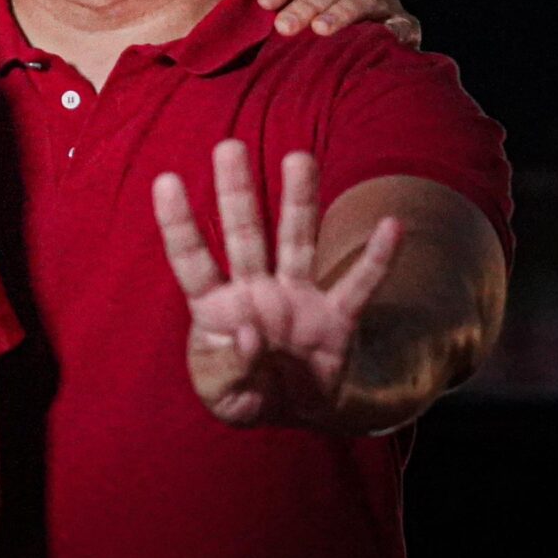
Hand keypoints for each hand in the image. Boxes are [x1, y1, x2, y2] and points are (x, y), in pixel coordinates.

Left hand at [153, 143, 402, 427]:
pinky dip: (378, 258)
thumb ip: (229, 370)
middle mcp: (254, 290)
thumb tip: (248, 334)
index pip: (191, 258)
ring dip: (298, 201)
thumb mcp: (224, 398)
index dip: (178, 223)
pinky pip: (359, 285)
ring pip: (296, 241)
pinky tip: (392, 226)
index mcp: (214, 307)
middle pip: (243, 233)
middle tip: (228, 146)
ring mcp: (297, 298)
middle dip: (235, 191)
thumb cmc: (245, 395)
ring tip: (298, 157)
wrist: (296, 412)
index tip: (165, 180)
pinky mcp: (337, 319)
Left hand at [258, 0, 419, 46]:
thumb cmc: (315, 36)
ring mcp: (381, 0)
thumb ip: (270, 18)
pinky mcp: (405, 24)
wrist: (368, 51)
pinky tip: (382, 36)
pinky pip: (400, 23)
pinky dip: (392, 28)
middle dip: (304, 5)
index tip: (262, 4)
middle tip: (283, 27)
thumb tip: (224, 25)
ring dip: (340, 13)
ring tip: (321, 30)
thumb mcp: (293, 22)